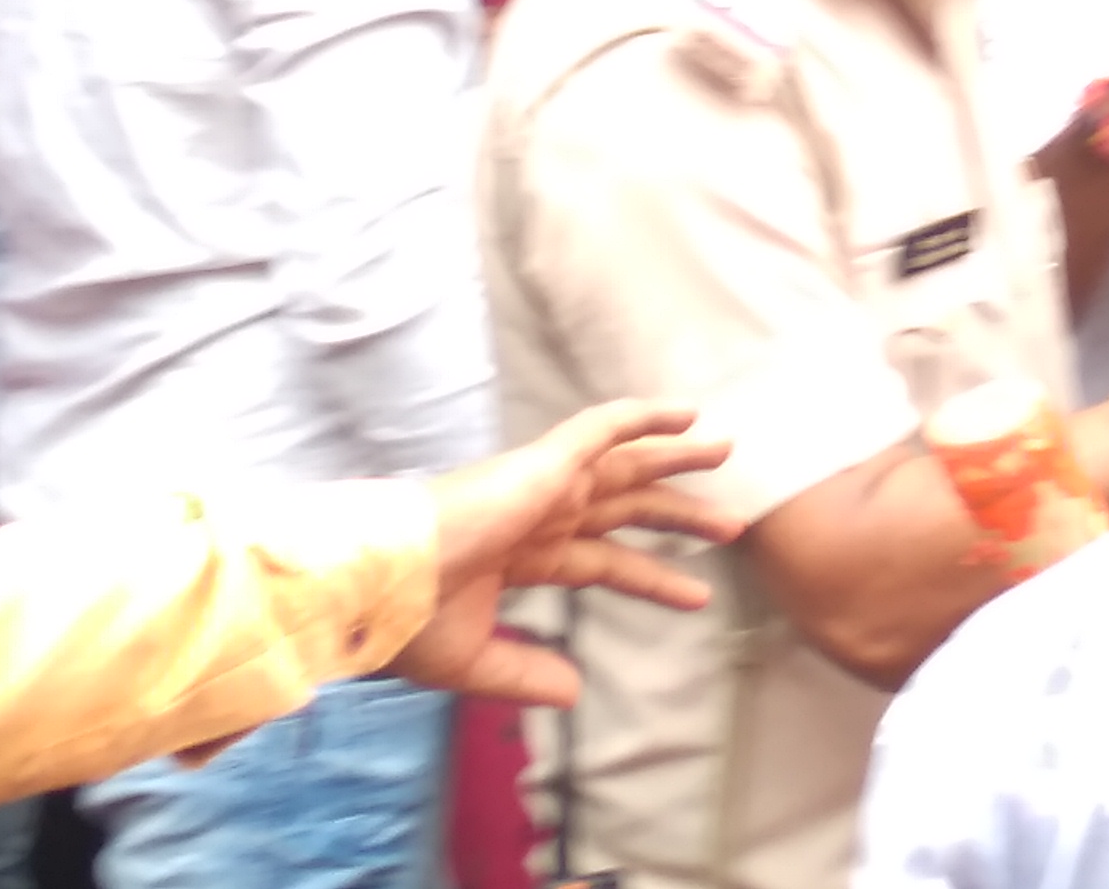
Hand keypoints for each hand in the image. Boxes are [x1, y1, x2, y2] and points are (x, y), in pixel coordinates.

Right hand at [398, 402, 742, 706]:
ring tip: (728, 453)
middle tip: (731, 523)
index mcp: (516, 556)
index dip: (650, 578)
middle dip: (677, 514)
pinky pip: (603, 429)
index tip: (696, 595)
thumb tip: (574, 693)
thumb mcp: (472, 660)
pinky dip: (644, 418)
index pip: (600, 564)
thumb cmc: (404, 617)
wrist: (376, 580)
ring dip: (677, 459)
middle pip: (624, 510)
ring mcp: (540, 486)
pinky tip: (688, 415)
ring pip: (626, 465)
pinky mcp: (542, 464)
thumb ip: (524, 674)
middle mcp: (535, 514)